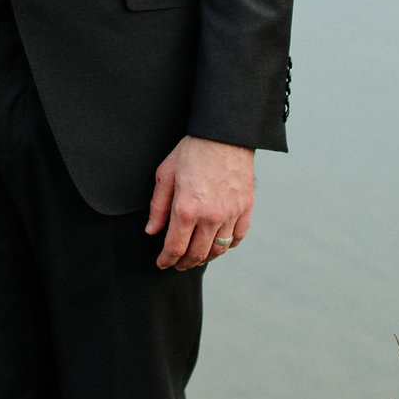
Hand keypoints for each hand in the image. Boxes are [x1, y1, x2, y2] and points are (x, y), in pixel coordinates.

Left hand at [147, 137, 253, 273]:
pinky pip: (237, 238)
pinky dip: (227, 245)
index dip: (166, 260)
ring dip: (205, 258)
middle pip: (197, 254)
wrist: (224, 134)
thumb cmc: (192, 151)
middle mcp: (210, 216)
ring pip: (218, 250)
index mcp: (186, 209)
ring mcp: (231, 214)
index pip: (175, 248)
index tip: (162, 263)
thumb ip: (158, 206)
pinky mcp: (246, 208)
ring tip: (196, 257)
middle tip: (177, 264)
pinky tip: (218, 244)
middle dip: (184, 263)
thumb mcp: (165, 174)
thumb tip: (152, 231)